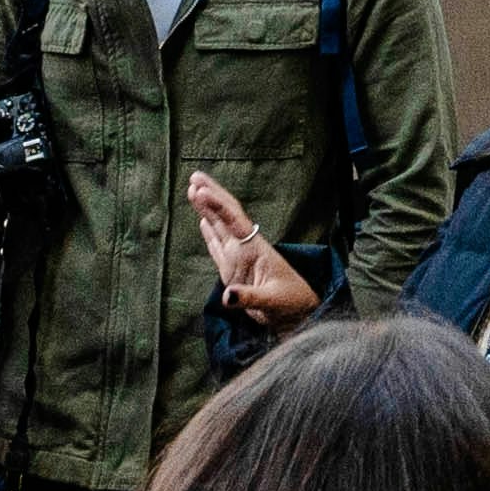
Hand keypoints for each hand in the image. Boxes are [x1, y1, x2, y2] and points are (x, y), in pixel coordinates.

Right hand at [184, 171, 317, 325]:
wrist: (297, 314)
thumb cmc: (290, 303)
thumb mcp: (273, 301)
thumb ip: (250, 298)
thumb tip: (227, 296)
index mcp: (255, 248)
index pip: (234, 220)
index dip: (217, 205)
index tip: (201, 190)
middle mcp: (245, 248)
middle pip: (225, 216)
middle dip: (211, 196)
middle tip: (194, 176)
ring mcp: (238, 258)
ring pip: (219, 228)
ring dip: (206, 210)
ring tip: (192, 189)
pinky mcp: (233, 272)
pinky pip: (217, 248)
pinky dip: (209, 234)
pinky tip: (203, 222)